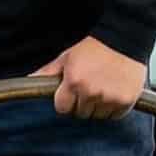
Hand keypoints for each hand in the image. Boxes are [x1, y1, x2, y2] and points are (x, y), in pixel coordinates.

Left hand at [30, 36, 145, 120]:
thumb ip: (49, 71)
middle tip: (90, 86)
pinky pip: (115, 115)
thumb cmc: (94, 47)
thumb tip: (29, 78)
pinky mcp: (126, 101)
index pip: (62, 108)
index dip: (66, 100)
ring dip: (99, 106)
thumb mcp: (67, 56)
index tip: (72, 92)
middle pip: (80, 113)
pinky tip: (115, 92)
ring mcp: (109, 98)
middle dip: (82, 103)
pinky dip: (115, 108)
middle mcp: (90, 92)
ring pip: (98, 116)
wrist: (124, 39)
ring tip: (104, 88)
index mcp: (74, 82)